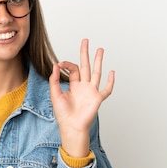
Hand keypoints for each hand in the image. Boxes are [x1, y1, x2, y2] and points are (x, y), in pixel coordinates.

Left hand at [49, 38, 114, 156]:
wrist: (71, 126)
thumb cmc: (63, 114)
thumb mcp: (55, 95)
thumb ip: (54, 80)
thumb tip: (55, 65)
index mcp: (74, 85)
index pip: (73, 69)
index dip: (67, 64)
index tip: (59, 64)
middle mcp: (83, 86)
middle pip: (86, 66)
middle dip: (85, 53)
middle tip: (85, 41)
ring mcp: (91, 91)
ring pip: (96, 73)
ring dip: (98, 61)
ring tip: (100, 50)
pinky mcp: (97, 98)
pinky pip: (106, 89)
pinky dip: (110, 81)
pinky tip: (112, 72)